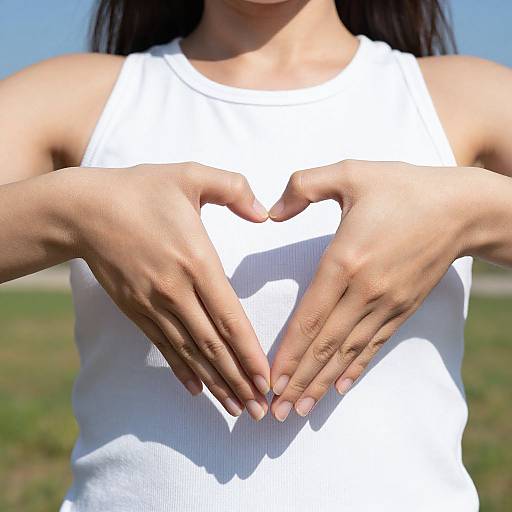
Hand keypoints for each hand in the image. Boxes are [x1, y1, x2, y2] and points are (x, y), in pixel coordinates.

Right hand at [70, 162, 270, 419]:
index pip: (230, 318)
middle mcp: (176, 291)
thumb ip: (233, 188)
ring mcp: (154, 304)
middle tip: (260, 409)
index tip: (268, 379)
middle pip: (214, 345)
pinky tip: (197, 389)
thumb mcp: (190, 175)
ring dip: (215, 383)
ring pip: (191, 353)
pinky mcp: (137, 310)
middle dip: (239, 380)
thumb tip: (264, 212)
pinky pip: (164, 347)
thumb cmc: (140, 190)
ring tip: (235, 409)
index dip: (250, 352)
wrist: (85, 210)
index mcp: (196, 261)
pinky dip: (182, 370)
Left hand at [268, 160, 469, 420]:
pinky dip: (354, 368)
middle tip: (275, 411)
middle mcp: (364, 290)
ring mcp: (386, 303)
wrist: (460, 208)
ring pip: (347, 352)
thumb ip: (303, 186)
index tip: (268, 379)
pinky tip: (339, 386)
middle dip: (298, 380)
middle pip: (324, 345)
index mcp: (345, 260)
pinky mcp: (401, 308)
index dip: (287, 353)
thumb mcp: (350, 172)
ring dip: (321, 383)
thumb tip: (271, 213)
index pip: (309, 317)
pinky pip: (373, 345)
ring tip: (300, 410)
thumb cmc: (402, 187)